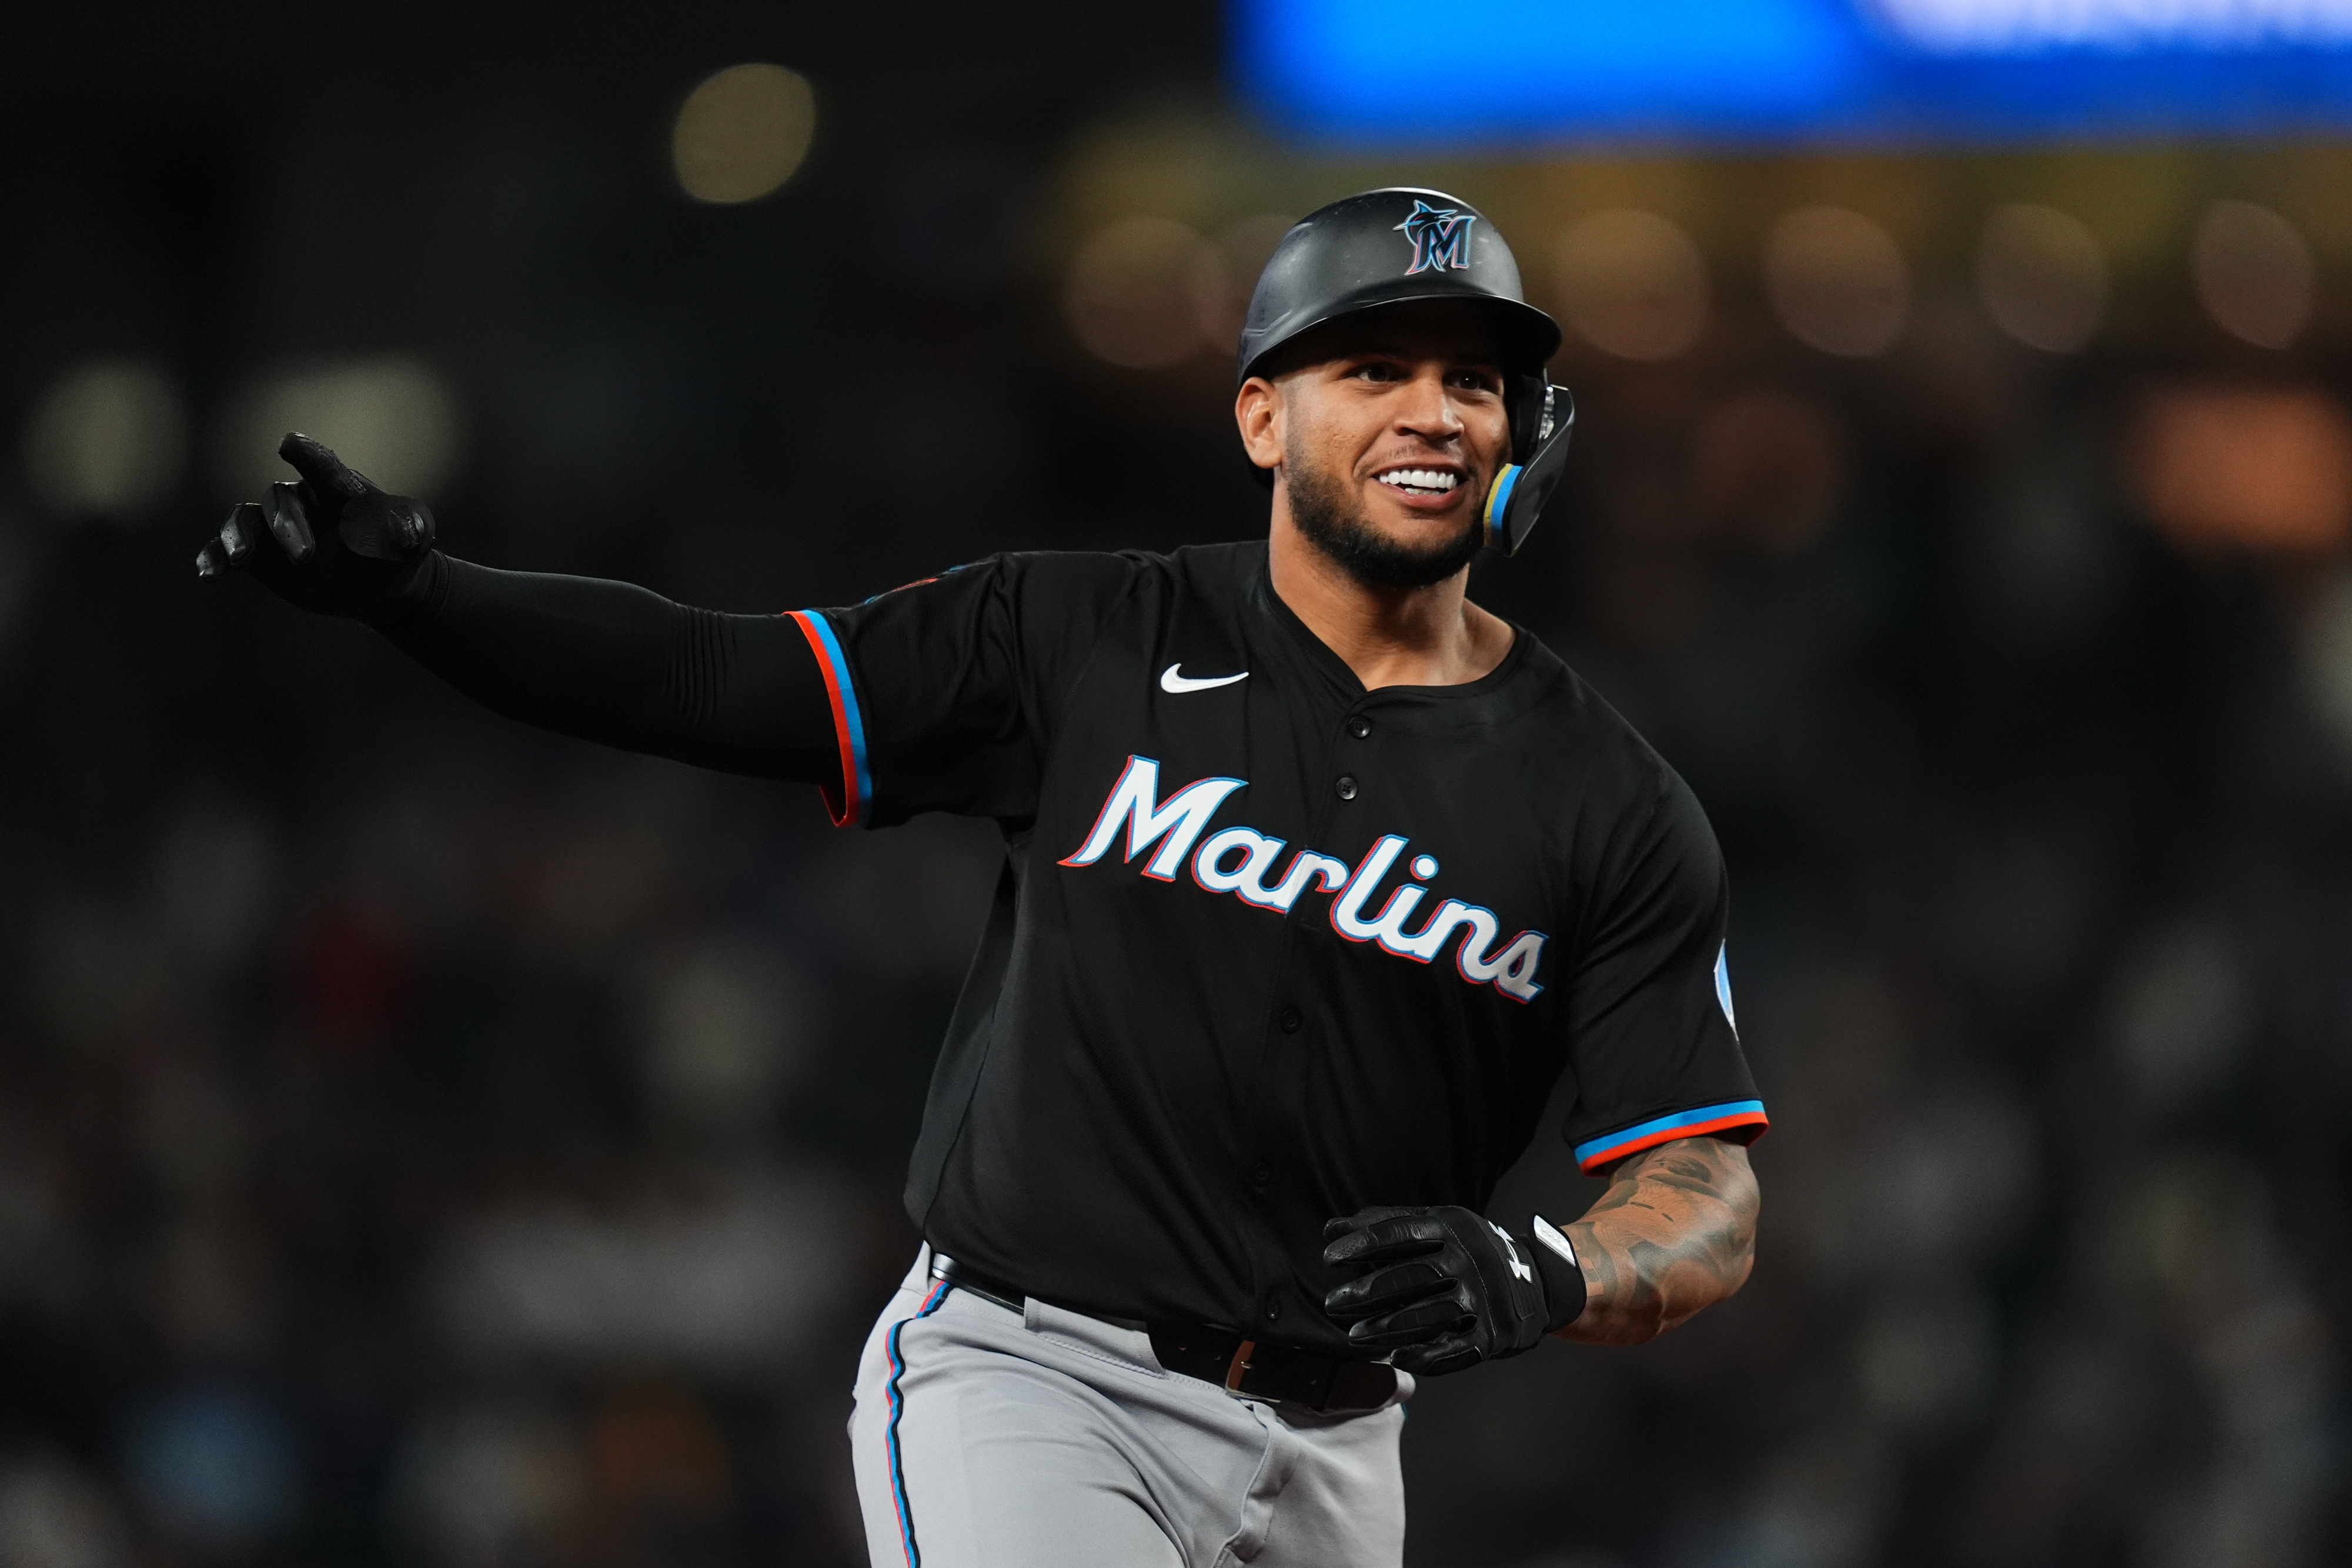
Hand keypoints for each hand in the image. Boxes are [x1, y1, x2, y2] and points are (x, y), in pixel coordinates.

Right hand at [196, 432, 436, 619]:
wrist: (377, 586)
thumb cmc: (396, 552)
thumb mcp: (414, 542)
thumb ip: (412, 531)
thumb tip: (404, 531)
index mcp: (338, 490)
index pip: (322, 467)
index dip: (307, 455)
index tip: (290, 443)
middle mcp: (301, 502)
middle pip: (282, 501)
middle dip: (289, 526)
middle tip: (306, 557)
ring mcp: (274, 527)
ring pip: (246, 520)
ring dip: (239, 537)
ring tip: (239, 559)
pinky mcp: (259, 555)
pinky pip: (227, 550)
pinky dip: (215, 559)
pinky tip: (209, 576)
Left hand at [1321, 1204, 1584, 1376]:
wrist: (1536, 1280)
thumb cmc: (1467, 1250)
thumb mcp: (1435, 1225)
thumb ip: (1385, 1225)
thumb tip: (1331, 1228)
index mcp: (1451, 1227)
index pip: (1400, 1233)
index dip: (1362, 1244)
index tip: (1329, 1257)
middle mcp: (1468, 1260)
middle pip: (1411, 1276)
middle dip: (1367, 1292)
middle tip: (1332, 1303)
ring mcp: (1482, 1299)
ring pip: (1428, 1315)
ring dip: (1386, 1329)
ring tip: (1354, 1336)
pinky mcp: (1491, 1334)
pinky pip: (1453, 1349)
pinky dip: (1422, 1356)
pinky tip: (1395, 1358)